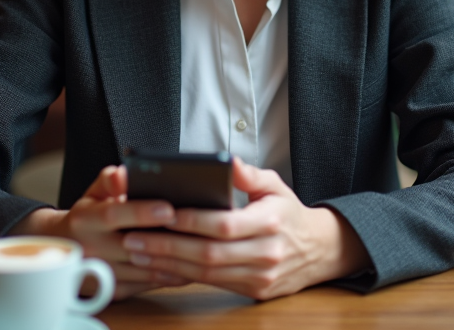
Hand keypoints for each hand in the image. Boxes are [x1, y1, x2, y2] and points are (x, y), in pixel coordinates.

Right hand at [9, 166, 189, 299]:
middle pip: (133, 246)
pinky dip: (168, 276)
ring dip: (172, 260)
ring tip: (199, 247)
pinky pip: (145, 285)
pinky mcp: (112, 290)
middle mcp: (91, 248)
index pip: (113, 215)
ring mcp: (101, 273)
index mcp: (86, 220)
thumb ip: (109, 180)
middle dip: (165, 239)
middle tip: (197, 231)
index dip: (141, 212)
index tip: (168, 208)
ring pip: (143, 269)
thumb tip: (122, 173)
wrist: (64, 249)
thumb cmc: (87, 216)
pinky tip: (187, 265)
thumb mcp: (92, 192)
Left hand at [121, 159, 370, 300]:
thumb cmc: (288, 213)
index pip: (225, 224)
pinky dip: (183, 276)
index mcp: (271, 221)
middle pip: (209, 253)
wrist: (319, 250)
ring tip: (138, 252)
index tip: (162, 213)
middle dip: (167, 247)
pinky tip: (160, 266)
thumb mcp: (275, 185)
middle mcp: (266, 253)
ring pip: (207, 273)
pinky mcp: (253, 291)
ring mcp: (260, 276)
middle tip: (134, 237)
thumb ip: (248, 174)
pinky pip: (212, 284)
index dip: (191, 221)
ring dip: (168, 264)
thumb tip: (226, 162)